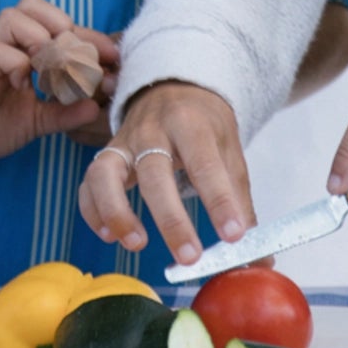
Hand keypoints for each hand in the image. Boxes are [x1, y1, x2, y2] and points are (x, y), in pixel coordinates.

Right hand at [0, 0, 118, 175]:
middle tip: (84, 63)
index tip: (112, 59)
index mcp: (23, 50)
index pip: (58, 24)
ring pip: (15, 17)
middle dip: (67, 30)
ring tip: (55, 72)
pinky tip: (25, 87)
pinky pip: (0, 50)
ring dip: (43, 41)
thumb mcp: (38, 120)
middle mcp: (7, 44)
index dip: (88, 36)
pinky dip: (20, 64)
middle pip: (33, 4)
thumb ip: (65, 111)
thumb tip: (96, 107)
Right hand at [76, 80, 254, 269]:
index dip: (220, 201)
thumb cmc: (204, 126)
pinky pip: (88, 183)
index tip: (234, 236)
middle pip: (154, 173)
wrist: (172, 87)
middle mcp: (153, 130)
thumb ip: (239, 204)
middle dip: (171, 219)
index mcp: (192, 124)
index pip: (205, 164)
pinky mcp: (105, 154)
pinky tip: (109, 235)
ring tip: (136, 244)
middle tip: (189, 257)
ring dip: (117, 211)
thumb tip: (260, 260)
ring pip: (106, 173)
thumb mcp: (229, 152)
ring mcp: (123, 142)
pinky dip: (93, 211)